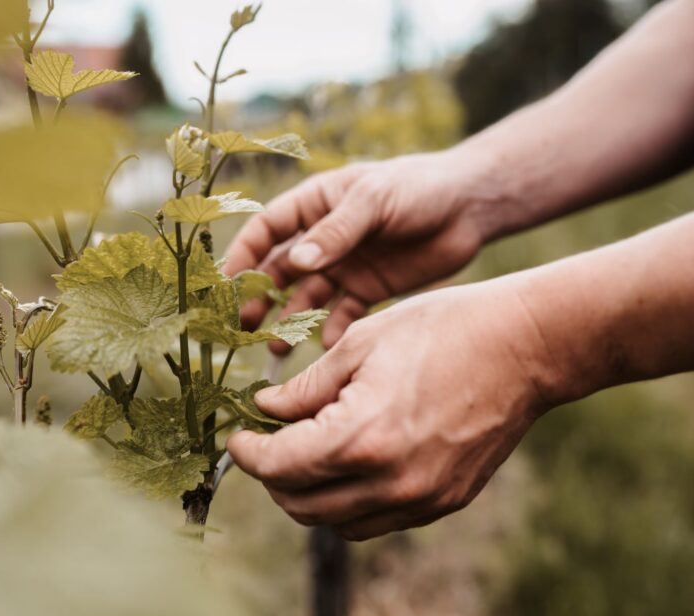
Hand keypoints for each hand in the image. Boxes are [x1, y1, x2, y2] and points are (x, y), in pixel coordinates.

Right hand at [223, 150, 496, 351]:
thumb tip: (296, 263)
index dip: (243, 256)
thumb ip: (337, 232)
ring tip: (276, 349)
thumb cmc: (418, 187)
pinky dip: (332, 331)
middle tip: (242, 328)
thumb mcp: (374, 201)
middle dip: (258, 298)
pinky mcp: (369, 289)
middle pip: (279, 271)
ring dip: (289, 322)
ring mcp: (345, 266)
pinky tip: (327, 348)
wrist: (470, 206)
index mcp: (315, 205)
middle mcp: (323, 239)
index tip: (224, 286)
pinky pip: (342, 315)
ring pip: (306, 298)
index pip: (266, 231)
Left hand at [227, 278, 554, 539]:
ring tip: (306, 452)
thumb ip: (306, 388)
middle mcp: (390, 484)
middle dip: (272, 476)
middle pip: (301, 506)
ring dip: (309, 495)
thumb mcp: (361, 343)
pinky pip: (376, 519)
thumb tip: (265, 410)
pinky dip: (349, 501)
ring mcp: (420, 500)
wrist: (525, 347)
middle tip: (266, 442)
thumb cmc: (444, 330)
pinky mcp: (443, 503)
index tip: (237, 435)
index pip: (278, 467)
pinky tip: (350, 462)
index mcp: (361, 438)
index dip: (247, 453)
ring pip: (337, 524)